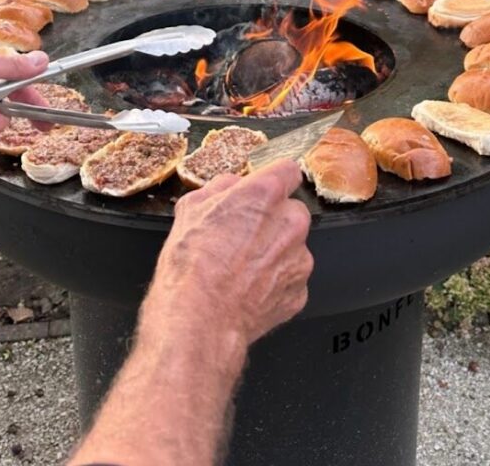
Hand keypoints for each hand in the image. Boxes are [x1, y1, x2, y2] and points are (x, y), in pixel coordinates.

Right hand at [141, 160, 312, 351]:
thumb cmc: (191, 265)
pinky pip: (290, 278)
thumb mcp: (190, 208)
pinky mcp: (299, 291)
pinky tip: (249, 288)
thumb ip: (220, 188)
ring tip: (242, 268)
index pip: (288, 170)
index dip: (273, 179)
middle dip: (274, 219)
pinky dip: (275, 282)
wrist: (198, 319)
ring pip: (292, 246)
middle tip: (245, 236)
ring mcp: (299, 260)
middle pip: (292, 210)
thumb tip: (231, 186)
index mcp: (265, 194)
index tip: (266, 190)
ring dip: (275, 252)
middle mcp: (290, 223)